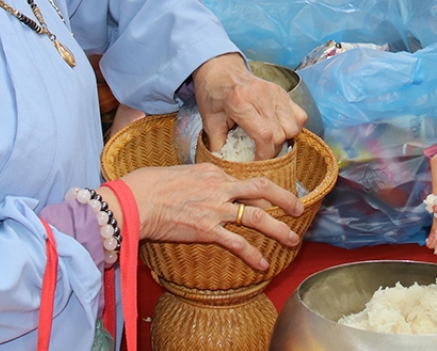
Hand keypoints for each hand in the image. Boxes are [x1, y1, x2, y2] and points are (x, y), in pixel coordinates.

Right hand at [110, 165, 301, 269]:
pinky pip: (237, 242)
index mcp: (213, 172)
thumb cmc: (149, 185)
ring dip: (278, 228)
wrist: (137, 200)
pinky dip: (252, 254)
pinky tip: (263, 264)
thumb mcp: (179, 173)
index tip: (272, 195)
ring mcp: (215, 208)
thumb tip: (202, 186)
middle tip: (299, 208)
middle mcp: (219, 187)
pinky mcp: (207, 229)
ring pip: (257, 215)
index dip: (261, 187)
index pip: (244, 178)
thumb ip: (198, 180)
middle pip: (262, 187)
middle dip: (285, 198)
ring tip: (293, 239)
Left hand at [192, 53, 306, 159]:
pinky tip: (280, 130)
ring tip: (270, 142)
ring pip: (294, 126)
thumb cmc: (213, 92)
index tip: (259, 163)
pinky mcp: (283, 92)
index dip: (265, 155)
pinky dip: (293, 127)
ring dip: (285, 139)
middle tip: (261, 153)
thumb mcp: (208, 119)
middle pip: (281, 133)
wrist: (220, 69)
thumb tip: (226, 164)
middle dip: (273, 150)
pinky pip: (299, 115)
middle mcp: (262, 96)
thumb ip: (217, 143)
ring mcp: (275, 92)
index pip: (264, 134)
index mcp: (241, 102)